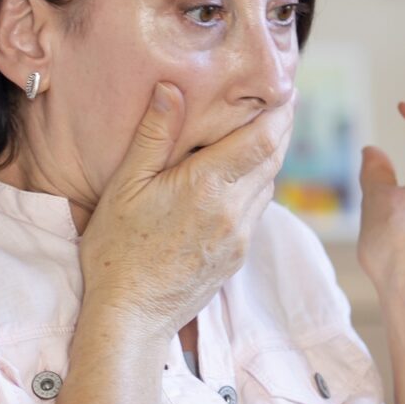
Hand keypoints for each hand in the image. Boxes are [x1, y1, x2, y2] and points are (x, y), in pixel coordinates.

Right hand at [82, 81, 294, 335]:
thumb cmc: (117, 249)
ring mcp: (240, 237)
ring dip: (270, 158)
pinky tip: (241, 178)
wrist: (130, 316)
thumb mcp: (126, 185)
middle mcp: (234, 211)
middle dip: (281, 129)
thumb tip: (172, 87)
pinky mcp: (237, 256)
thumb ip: (154, 134)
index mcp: (208, 186)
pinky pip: (256, 211)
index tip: (287, 90)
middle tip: (282, 102)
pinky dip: (257, 186)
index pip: (264, 140)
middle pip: (274, 160)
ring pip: (268, 186)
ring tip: (262, 133)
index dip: (281, 113)